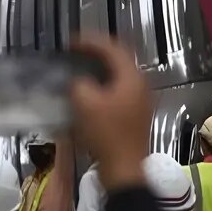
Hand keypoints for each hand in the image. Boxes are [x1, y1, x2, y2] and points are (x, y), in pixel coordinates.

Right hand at [69, 34, 150, 189]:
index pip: (112, 48)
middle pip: (119, 59)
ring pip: (119, 75)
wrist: (124, 169)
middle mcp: (140, 84)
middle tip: (76, 50)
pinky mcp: (134, 114)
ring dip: (100, 69)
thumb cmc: (106, 133)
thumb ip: (79, 83)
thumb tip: (79, 81)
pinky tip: (89, 90)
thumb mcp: (85, 103)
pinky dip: (103, 85)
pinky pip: (118, 90)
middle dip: (97, 52)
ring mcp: (140, 100)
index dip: (91, 41)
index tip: (71, 41)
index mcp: (132, 77)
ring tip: (80, 67)